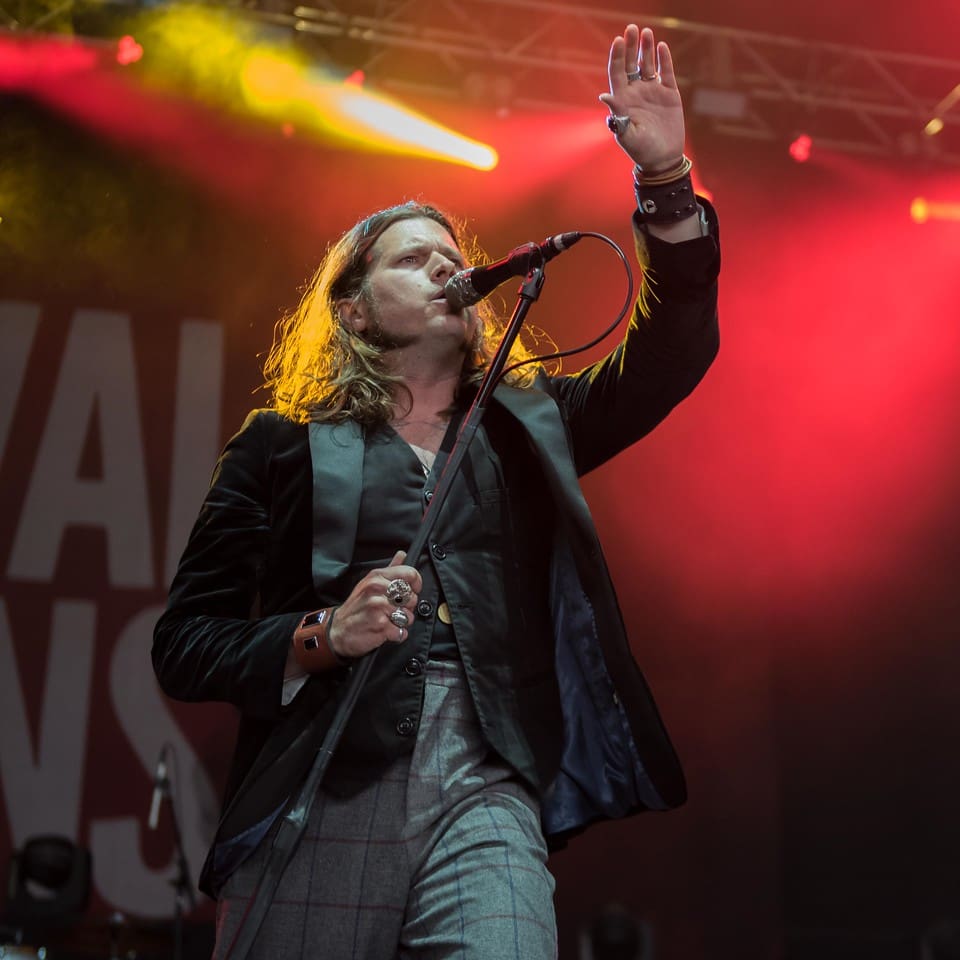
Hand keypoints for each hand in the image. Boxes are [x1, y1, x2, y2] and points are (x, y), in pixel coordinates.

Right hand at [329, 550, 421, 657]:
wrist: (337, 630)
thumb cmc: (356, 607)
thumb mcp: (369, 582)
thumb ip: (390, 568)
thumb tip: (402, 554)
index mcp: (377, 577)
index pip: (410, 574)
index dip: (416, 584)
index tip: (411, 591)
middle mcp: (377, 589)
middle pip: (412, 597)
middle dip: (406, 608)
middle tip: (392, 610)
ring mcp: (379, 607)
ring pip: (409, 616)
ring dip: (401, 623)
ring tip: (387, 620)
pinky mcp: (380, 625)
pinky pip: (402, 632)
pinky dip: (396, 635)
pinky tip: (385, 630)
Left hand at [599, 24, 685, 172]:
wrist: (662, 159)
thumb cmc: (641, 151)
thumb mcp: (627, 133)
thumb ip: (617, 113)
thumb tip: (604, 95)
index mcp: (623, 100)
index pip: (617, 73)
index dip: (617, 56)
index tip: (618, 40)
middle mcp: (636, 92)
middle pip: (631, 64)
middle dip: (630, 46)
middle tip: (631, 28)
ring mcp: (652, 92)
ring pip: (647, 64)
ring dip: (646, 49)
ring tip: (646, 32)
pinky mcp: (668, 94)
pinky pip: (665, 72)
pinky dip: (664, 59)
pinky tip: (661, 46)